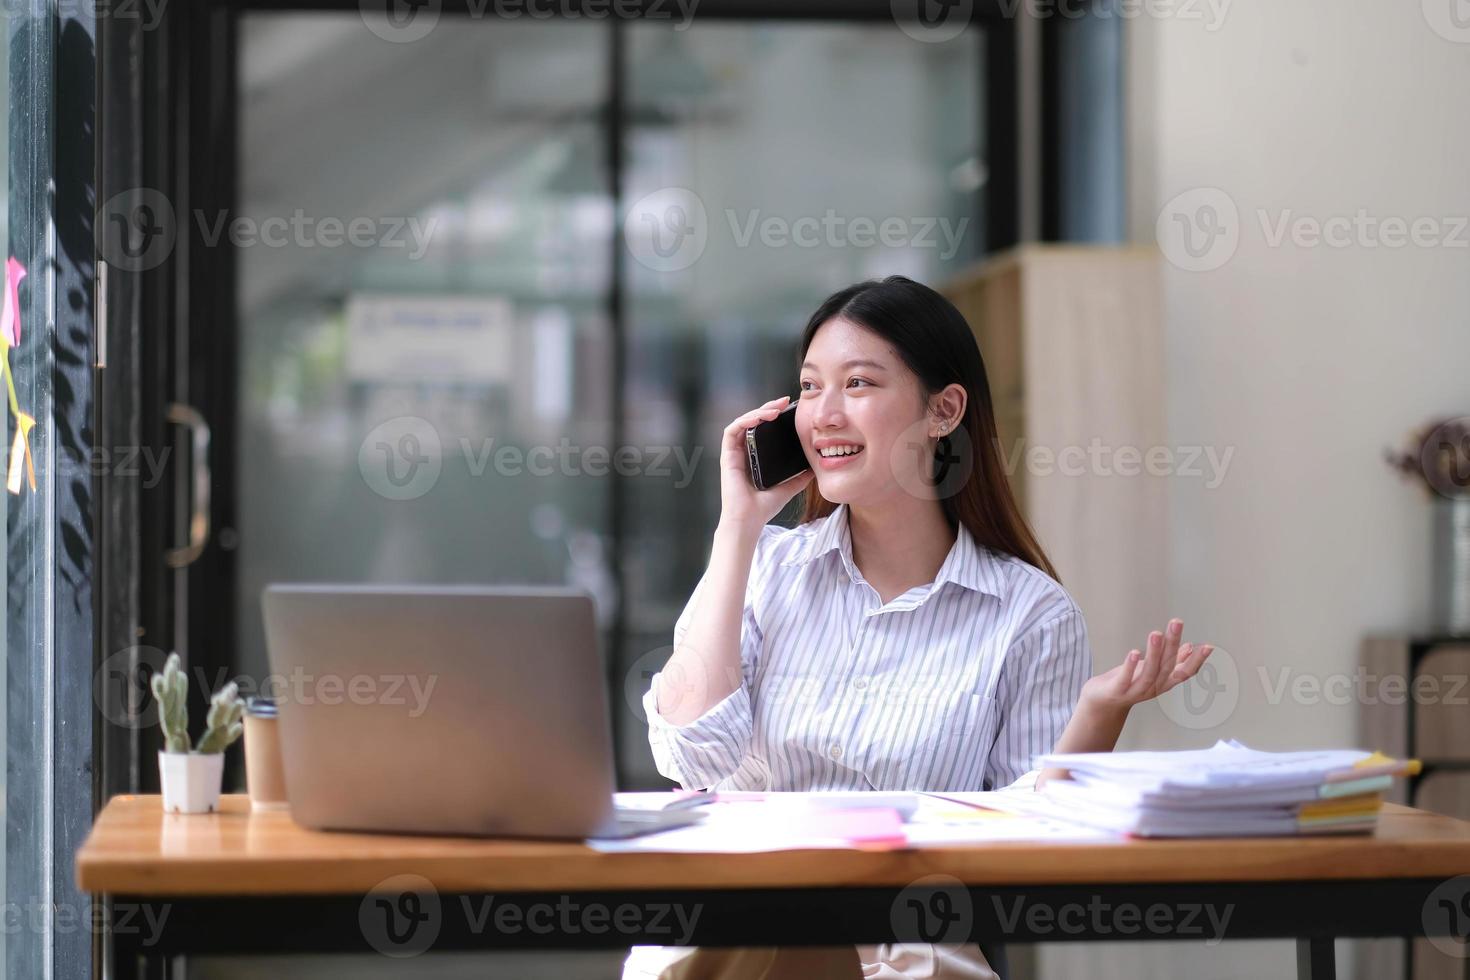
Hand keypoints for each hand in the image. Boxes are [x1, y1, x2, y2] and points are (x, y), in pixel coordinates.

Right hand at [717, 395, 814, 528]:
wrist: (750, 520)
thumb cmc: (765, 507)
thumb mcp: (790, 487)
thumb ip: (800, 476)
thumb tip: (816, 466)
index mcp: (755, 456)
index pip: (763, 428)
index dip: (774, 415)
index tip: (790, 408)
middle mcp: (743, 452)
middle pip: (753, 421)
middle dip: (769, 407)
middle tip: (785, 401)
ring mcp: (733, 453)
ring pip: (742, 422)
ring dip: (758, 411)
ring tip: (775, 409)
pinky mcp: (727, 456)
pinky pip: (732, 431)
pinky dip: (745, 421)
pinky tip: (759, 418)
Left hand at [1081, 618, 1213, 717]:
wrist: (1103, 704)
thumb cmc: (1129, 683)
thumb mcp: (1153, 670)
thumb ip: (1172, 660)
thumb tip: (1190, 647)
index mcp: (1164, 682)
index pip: (1185, 672)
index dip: (1197, 661)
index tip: (1208, 647)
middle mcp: (1153, 687)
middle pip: (1167, 666)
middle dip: (1173, 644)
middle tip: (1177, 623)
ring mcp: (1136, 690)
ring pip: (1149, 672)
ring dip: (1153, 653)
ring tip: (1156, 634)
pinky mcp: (1118, 690)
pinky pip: (1126, 678)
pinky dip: (1130, 666)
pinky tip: (1134, 652)